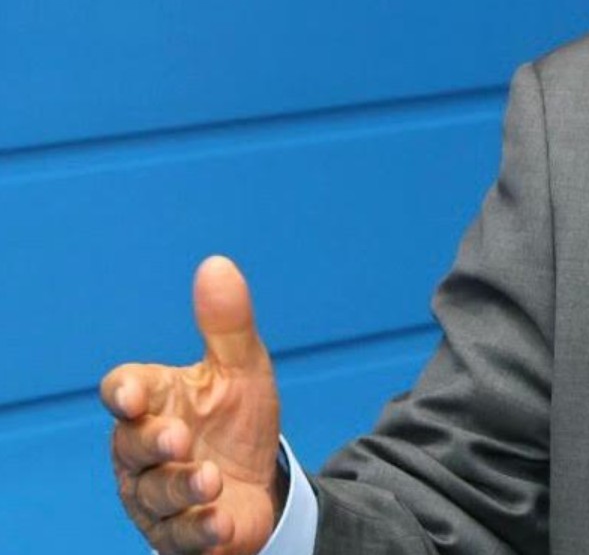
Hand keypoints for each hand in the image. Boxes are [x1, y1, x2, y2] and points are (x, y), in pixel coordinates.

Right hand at [102, 256, 284, 554]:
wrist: (261, 481)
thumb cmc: (237, 420)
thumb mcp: (242, 369)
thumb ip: (227, 324)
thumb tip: (218, 264)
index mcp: (156, 402)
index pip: (124, 390)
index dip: (124, 392)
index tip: (133, 394)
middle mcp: (145, 450)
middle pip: (132, 445)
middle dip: (152, 442)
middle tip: (178, 437)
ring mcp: (157, 495)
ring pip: (154, 493)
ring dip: (181, 487)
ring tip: (212, 481)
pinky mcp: (179, 534)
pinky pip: (179, 537)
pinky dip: (199, 531)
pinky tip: (220, 523)